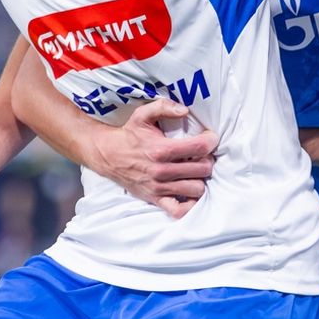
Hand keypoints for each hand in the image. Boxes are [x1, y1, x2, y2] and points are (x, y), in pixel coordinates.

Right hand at [85, 98, 215, 218]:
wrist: (107, 155)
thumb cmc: (128, 135)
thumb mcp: (142, 115)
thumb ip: (164, 107)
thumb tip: (184, 110)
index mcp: (161, 149)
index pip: (200, 147)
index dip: (210, 141)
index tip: (209, 138)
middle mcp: (162, 171)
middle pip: (203, 169)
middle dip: (208, 159)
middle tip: (202, 154)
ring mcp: (159, 188)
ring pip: (197, 189)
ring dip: (200, 179)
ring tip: (195, 171)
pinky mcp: (155, 199)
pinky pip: (179, 211)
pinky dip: (189, 205)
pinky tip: (189, 192)